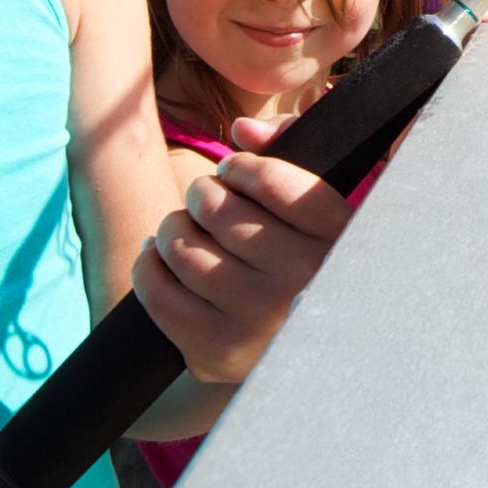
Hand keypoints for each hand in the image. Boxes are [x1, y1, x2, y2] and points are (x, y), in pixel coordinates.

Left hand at [128, 116, 355, 383]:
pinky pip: (158, 290)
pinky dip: (148, 266)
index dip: (238, 168)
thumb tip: (243, 128)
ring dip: (173, 229)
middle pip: (218, 207)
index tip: (231, 173)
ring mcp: (260, 317)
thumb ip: (291, 146)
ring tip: (185, 233)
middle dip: (202, 195)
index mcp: (338, 238)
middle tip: (206, 204)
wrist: (301, 360)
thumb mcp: (315, 208)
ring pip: (182, 245)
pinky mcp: (217, 348)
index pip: (270, 179)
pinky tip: (162, 260)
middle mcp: (305, 279)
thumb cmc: (301, 262)